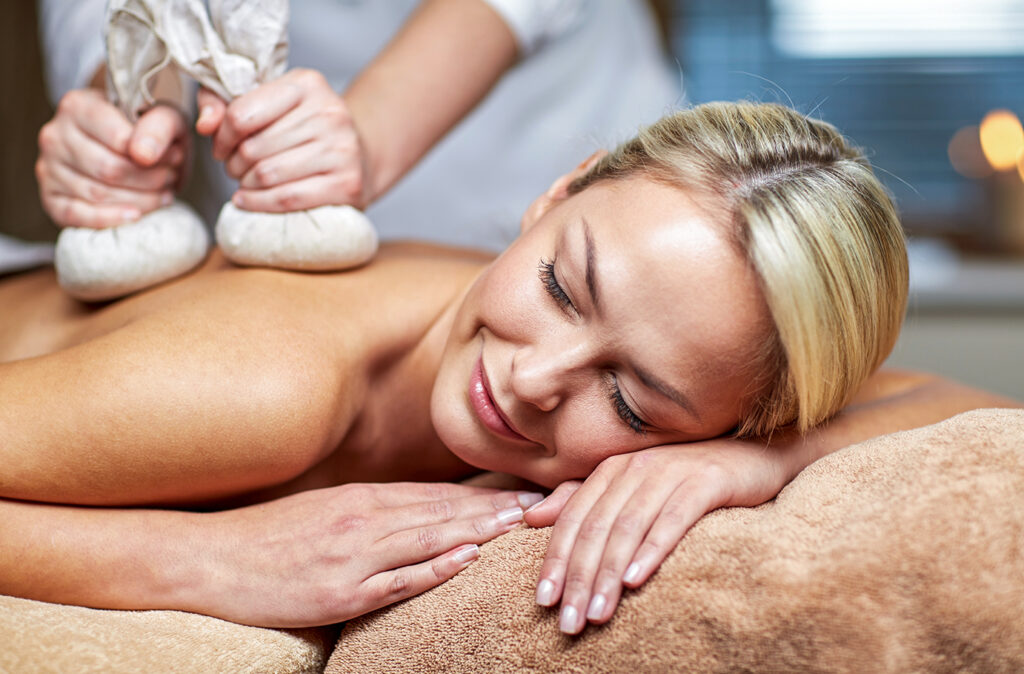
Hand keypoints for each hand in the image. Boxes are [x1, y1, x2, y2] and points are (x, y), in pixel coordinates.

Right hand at [36, 88, 187, 227]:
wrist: (130, 144)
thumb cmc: (146, 130)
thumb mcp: (164, 117)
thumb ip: (159, 126)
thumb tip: (143, 154)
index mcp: (78, 106)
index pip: (119, 140)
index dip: (153, 156)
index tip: (175, 157)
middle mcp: (55, 135)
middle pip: (109, 170)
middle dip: (149, 180)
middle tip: (170, 178)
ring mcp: (48, 167)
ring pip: (97, 194)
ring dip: (139, 200)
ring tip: (162, 194)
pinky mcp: (51, 198)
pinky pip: (77, 216)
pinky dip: (111, 219)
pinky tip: (136, 216)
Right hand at [195, 481, 542, 627]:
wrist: (209, 560)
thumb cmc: (267, 537)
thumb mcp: (323, 510)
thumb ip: (370, 510)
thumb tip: (417, 511)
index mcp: (360, 500)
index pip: (434, 495)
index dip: (481, 494)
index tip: (520, 492)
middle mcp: (363, 521)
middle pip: (441, 511)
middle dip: (493, 509)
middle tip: (540, 505)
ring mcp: (353, 557)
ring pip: (427, 538)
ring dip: (477, 531)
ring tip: (519, 525)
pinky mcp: (339, 593)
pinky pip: (396, 581)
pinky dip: (433, 569)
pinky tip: (465, 560)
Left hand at [196, 68, 370, 211]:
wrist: (360, 158)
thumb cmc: (304, 131)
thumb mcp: (269, 103)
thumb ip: (224, 103)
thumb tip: (204, 124)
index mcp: (307, 84)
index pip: (242, 113)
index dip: (222, 137)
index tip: (221, 148)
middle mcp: (330, 112)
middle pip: (253, 148)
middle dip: (233, 164)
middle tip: (235, 170)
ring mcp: (342, 149)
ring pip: (268, 174)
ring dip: (245, 185)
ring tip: (245, 184)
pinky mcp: (348, 183)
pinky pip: (288, 198)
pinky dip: (260, 204)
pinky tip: (249, 201)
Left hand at [523, 437, 799, 633]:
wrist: (754, 456)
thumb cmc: (688, 480)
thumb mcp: (633, 490)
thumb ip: (584, 500)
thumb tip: (532, 517)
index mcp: (611, 469)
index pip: (573, 519)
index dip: (555, 560)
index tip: (543, 602)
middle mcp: (635, 467)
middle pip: (596, 527)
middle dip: (579, 578)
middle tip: (569, 622)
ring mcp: (670, 471)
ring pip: (628, 527)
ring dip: (609, 574)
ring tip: (598, 614)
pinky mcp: (705, 481)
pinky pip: (673, 518)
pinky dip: (652, 549)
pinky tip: (637, 580)